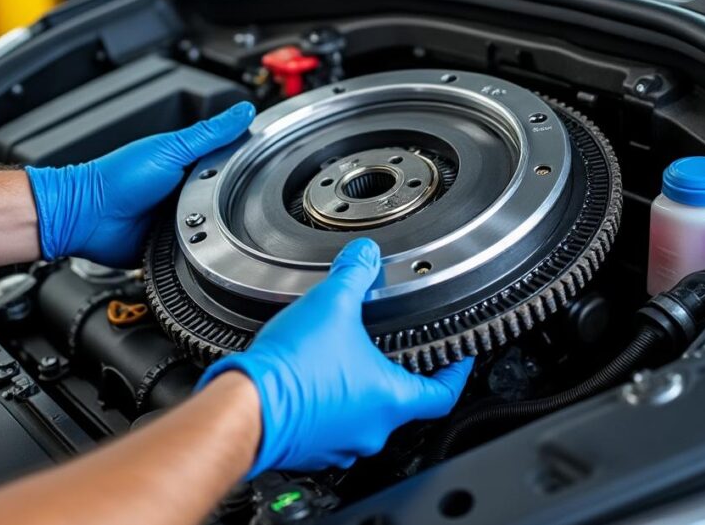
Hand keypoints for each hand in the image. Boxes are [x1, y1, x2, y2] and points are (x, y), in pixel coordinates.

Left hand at [26, 102, 254, 266]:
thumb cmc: (119, 179)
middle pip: (227, 197)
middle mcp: (186, 191)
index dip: (249, 165)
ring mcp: (180, 219)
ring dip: (215, 228)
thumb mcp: (172, 148)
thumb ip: (211, 133)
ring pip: (216, 226)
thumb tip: (243, 111)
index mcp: (189, 163)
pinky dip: (199, 248)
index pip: (231, 162)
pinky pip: (197, 250)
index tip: (267, 166)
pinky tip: (198, 243)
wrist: (88, 218)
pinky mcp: (173, 246)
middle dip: (233, 203)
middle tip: (231, 202)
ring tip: (209, 224)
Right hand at [198, 238, 473, 476]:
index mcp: (390, 399)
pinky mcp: (311, 448)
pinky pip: (332, 426)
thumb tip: (365, 255)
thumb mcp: (332, 304)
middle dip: (399, 372)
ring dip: (360, 390)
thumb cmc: (291, 370)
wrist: (246, 407)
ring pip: (364, 416)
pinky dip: (330, 405)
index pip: (443, 394)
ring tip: (346, 358)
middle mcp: (370, 430)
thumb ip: (355, 274)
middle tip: (395, 346)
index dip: (456, 372)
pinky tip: (314, 379)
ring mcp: (340, 444)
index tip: (458, 358)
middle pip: (403, 402)